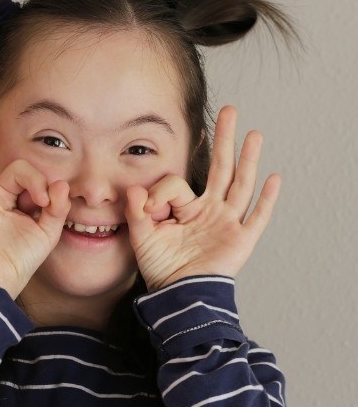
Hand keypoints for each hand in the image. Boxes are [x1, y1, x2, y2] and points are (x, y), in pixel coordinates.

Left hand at [125, 106, 280, 289]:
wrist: (178, 296)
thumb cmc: (162, 268)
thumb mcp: (142, 237)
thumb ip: (136, 212)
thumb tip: (134, 187)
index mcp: (186, 206)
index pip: (176, 184)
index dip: (161, 193)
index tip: (151, 209)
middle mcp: (209, 208)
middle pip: (219, 167)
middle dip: (223, 139)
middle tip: (228, 110)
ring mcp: (227, 222)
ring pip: (240, 184)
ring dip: (248, 159)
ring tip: (254, 133)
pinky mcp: (241, 239)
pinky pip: (257, 217)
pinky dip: (267, 199)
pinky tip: (274, 177)